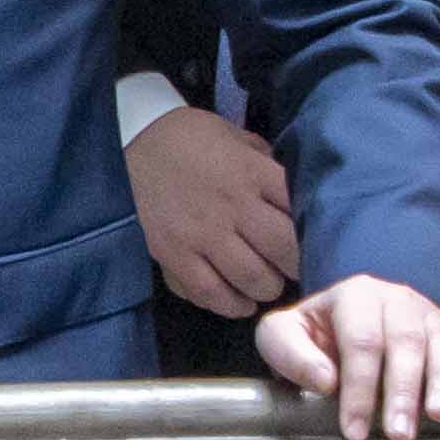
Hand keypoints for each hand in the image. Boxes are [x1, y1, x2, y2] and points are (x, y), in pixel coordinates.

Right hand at [125, 102, 296, 315]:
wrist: (125, 148)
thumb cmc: (184, 140)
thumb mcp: (230, 134)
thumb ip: (262, 158)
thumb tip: (291, 181)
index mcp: (251, 172)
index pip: (300, 208)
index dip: (314, 227)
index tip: (315, 236)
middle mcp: (233, 206)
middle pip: (285, 251)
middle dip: (297, 264)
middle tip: (294, 267)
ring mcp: (203, 235)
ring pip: (253, 278)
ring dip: (268, 287)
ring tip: (268, 284)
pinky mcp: (175, 256)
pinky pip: (211, 293)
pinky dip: (232, 304)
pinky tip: (241, 302)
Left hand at [254, 273, 439, 439]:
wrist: (339, 324)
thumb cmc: (311, 336)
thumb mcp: (281, 337)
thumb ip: (290, 354)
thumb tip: (324, 379)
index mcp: (355, 296)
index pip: (362, 341)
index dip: (359, 389)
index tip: (355, 430)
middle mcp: (395, 298)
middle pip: (406, 342)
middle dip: (403, 392)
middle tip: (399, 434)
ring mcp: (427, 312)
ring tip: (439, 416)